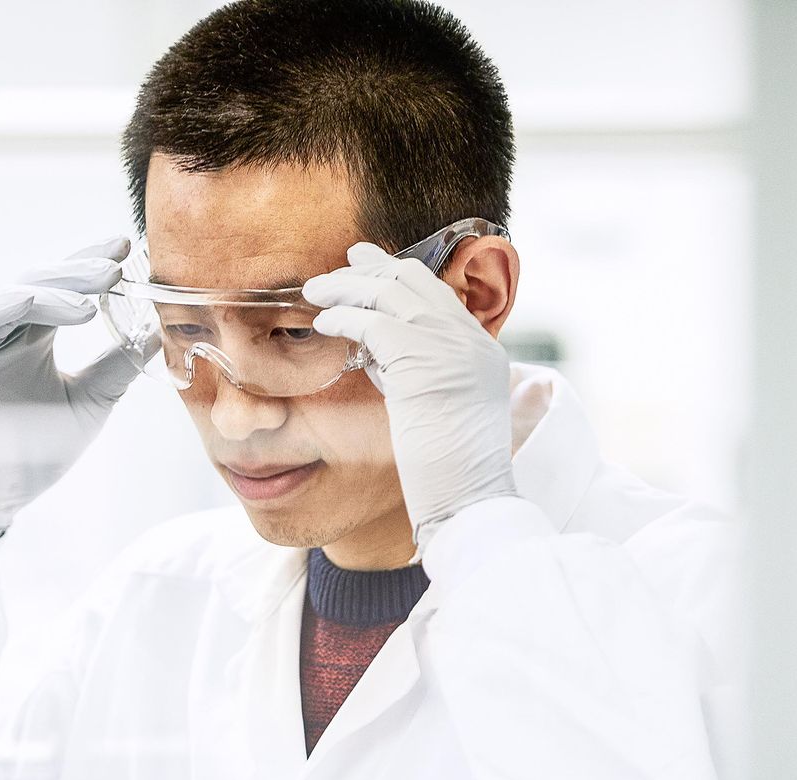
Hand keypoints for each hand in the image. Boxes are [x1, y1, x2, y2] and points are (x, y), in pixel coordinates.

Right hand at [0, 237, 149, 539]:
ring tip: (91, 297)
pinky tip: (38, 304)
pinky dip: (6, 306)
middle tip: (115, 264)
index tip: (126, 249)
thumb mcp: (88, 403)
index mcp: (34, 337)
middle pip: (41, 282)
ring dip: (52, 288)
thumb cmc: (32, 453)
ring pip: (12, 295)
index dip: (90, 264)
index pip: (64, 288)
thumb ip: (117, 367)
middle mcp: (5, 332)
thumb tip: (158, 333)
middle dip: (78, 269)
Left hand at [303, 242, 517, 552]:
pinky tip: (323, 323)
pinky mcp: (422, 361)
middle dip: (371, 268)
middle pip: (414, 282)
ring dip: (347, 287)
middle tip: (338, 265)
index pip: (436, 293)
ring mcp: (450, 347)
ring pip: (391, 293)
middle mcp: (470, 341)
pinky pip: (373, 324)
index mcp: (480, 350)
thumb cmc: (448, 470)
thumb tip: (373, 350)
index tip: (367, 264)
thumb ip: (415, 372)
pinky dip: (343, 317)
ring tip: (315, 291)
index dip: (398, 274)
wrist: (469, 497)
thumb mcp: (438, 407)